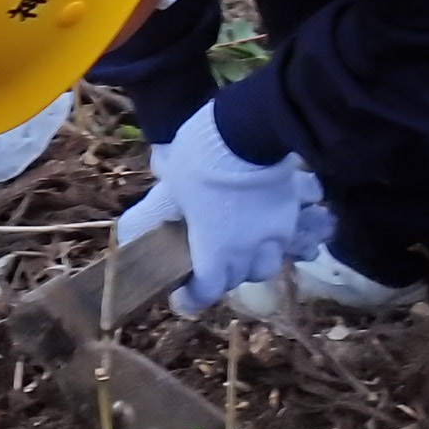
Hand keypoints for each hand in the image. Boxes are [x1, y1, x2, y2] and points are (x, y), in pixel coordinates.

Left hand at [115, 102, 329, 312]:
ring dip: (251, 264)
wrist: (251, 129)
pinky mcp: (291, 212)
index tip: (181, 296)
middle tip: (206, 265)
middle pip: (236, 279)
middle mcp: (248, 251)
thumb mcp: (170, 184)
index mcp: (215, 251)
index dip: (191, 299)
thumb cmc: (202, 161)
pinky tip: (261, 226)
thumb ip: (157, 207)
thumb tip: (136, 219)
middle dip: (219, 278)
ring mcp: (275, 233)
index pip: (206, 292)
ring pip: (266, 265)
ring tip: (241, 250)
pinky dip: (271, 240)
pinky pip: (284, 238)